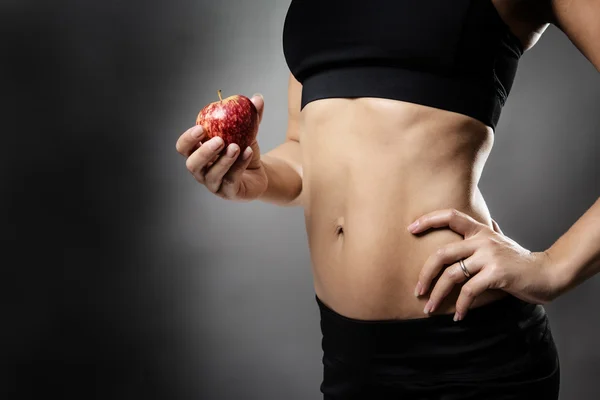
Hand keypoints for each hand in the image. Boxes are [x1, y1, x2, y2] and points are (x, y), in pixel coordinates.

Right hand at [175, 94, 267, 200]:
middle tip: (219, 140)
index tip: (201, 128)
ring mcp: (213, 184)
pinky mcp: (228, 192)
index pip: (183, 147)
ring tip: (236, 146)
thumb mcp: (248, 132)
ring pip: (212, 174)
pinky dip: (239, 165)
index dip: (188, 139)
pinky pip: (231, 179)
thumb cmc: (244, 150)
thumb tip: (257, 97)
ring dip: (224, 160)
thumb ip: (250, 116)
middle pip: (192, 164)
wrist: (259, 173)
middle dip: (204, 152)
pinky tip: (248, 152)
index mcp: (198, 153)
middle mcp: (201, 170)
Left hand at [408, 209, 559, 320]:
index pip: (450, 216)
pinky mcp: (497, 274)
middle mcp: (483, 240)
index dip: (428, 220)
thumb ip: (487, 233)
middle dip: (425, 274)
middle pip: (442, 254)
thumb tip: (481, 221)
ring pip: (452, 275)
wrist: (547, 273)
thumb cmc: (520, 260)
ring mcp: (490, 256)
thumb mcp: (500, 241)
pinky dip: (461, 306)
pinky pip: (469, 291)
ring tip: (429, 309)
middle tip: (417, 291)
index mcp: (480, 231)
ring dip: (438, 295)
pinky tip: (457, 315)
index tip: (410, 229)